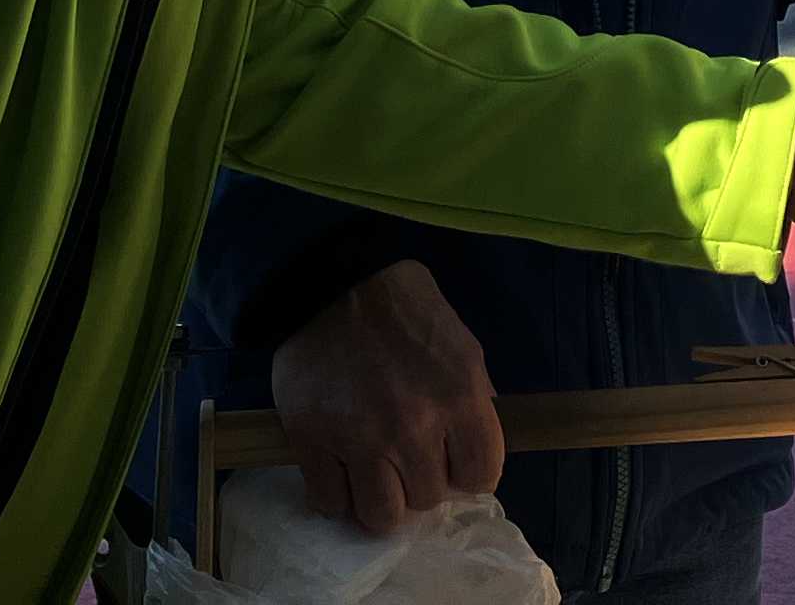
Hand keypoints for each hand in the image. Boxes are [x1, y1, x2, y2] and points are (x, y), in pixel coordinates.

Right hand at [268, 261, 504, 534]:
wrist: (330, 278)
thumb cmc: (402, 306)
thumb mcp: (460, 343)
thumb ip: (473, 398)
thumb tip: (475, 448)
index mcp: (459, 395)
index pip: (482, 477)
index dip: (468, 471)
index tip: (453, 459)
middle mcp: (413, 426)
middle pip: (428, 499)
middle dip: (421, 480)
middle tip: (407, 454)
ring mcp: (360, 439)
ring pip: (381, 516)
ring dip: (381, 497)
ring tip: (374, 471)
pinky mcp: (312, 441)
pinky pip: (330, 502)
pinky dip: (336, 493)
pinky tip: (340, 467)